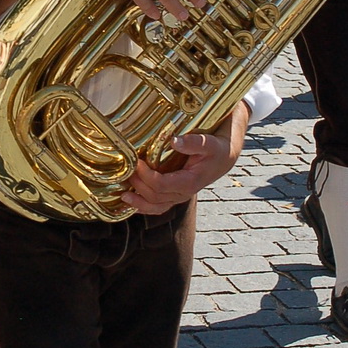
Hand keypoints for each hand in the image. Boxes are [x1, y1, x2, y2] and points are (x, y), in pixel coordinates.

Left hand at [123, 106, 245, 214]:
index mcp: (190, 182)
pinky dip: (143, 206)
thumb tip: (175, 141)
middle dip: (138, 185)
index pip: (162, 185)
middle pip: (155, 196)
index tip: (137, 163)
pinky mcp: (174, 195)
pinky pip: (157, 206)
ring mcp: (178, 196)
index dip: (147, 176)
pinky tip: (131, 202)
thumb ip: (194, 143)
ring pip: (155, 206)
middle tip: (126, 171)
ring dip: (138, 202)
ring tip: (124, 195)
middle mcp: (183, 193)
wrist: (224, 157)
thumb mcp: (209, 143)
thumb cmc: (216, 149)